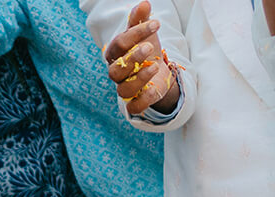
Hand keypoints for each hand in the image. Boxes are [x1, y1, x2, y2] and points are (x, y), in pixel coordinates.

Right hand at [104, 1, 179, 116]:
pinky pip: (134, 108)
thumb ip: (141, 20)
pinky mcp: (136, 102)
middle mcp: (117, 73)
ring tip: (155, 66)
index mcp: (116, 55)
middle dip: (132, 59)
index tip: (156, 24)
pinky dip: (143, 101)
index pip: (119, 44)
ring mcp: (125, 89)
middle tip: (149, 47)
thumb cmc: (146, 50)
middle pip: (116, 70)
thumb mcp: (145, 33)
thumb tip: (144, 3)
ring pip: (124, 89)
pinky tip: (154, 89)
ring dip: (139, 78)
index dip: (136, 33)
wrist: (157, 70)